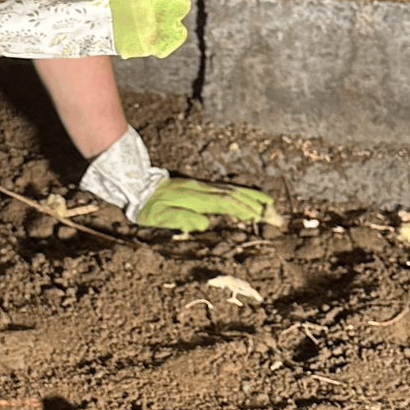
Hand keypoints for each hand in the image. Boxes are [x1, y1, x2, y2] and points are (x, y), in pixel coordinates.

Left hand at [134, 178, 275, 233]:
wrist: (136, 185)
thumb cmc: (147, 206)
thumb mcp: (159, 216)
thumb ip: (181, 218)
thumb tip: (205, 224)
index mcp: (195, 198)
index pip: (225, 203)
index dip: (244, 210)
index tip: (261, 218)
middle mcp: (202, 190)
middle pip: (234, 195)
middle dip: (255, 204)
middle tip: (274, 213)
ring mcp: (201, 186)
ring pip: (231, 190)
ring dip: (250, 197)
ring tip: (267, 204)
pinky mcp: (199, 187)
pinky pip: (224, 188)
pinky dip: (239, 193)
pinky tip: (245, 197)